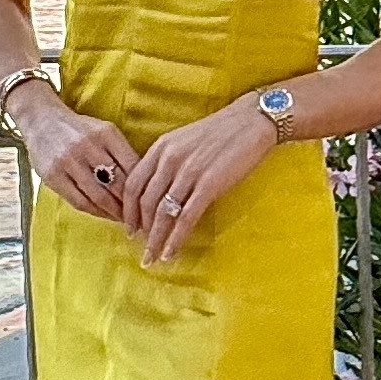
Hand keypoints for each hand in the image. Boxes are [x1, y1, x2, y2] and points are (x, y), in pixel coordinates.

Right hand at [15, 82, 141, 221]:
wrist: (41, 119)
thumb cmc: (80, 129)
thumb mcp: (105, 132)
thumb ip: (122, 153)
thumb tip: (144, 184)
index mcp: (106, 134)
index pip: (133, 166)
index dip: (144, 189)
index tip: (151, 202)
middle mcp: (88, 146)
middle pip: (118, 184)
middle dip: (132, 206)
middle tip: (141, 218)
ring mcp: (69, 161)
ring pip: (99, 196)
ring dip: (114, 212)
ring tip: (124, 220)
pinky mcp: (53, 176)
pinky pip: (79, 201)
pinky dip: (95, 212)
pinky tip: (104, 215)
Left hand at [122, 98, 282, 266]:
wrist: (252, 121)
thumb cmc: (221, 132)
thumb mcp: (185, 140)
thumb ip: (168, 161)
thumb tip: (157, 190)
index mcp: (161, 148)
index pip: (133, 183)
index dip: (128, 209)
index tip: (129, 227)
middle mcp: (170, 160)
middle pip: (145, 202)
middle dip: (140, 229)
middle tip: (141, 248)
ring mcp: (189, 172)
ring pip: (163, 213)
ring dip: (155, 240)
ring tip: (152, 258)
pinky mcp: (209, 185)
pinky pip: (186, 218)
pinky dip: (176, 239)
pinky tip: (172, 252)